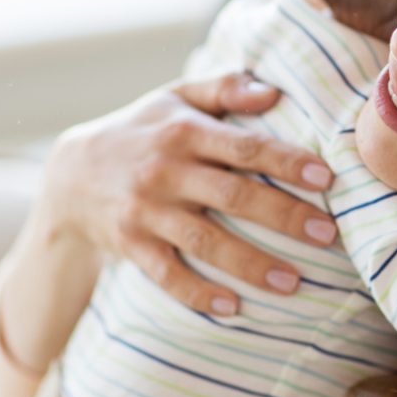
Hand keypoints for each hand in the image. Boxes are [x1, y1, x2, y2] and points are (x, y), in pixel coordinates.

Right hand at [38, 72, 336, 314]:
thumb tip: (273, 91)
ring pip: (204, 241)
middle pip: (233, 196)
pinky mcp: (130, 244)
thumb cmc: (141, 130)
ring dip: (250, 264)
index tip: (325, 177)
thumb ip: (225, 89)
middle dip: (283, 216)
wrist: (69, 174)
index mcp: (184, 131)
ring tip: (293, 282)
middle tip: (327, 233)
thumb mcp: (175, 97)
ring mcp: (146, 211)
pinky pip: (166, 274)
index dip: (286, 161)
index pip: (244, 147)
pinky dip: (197, 293)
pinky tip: (232, 308)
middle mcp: (165, 171)